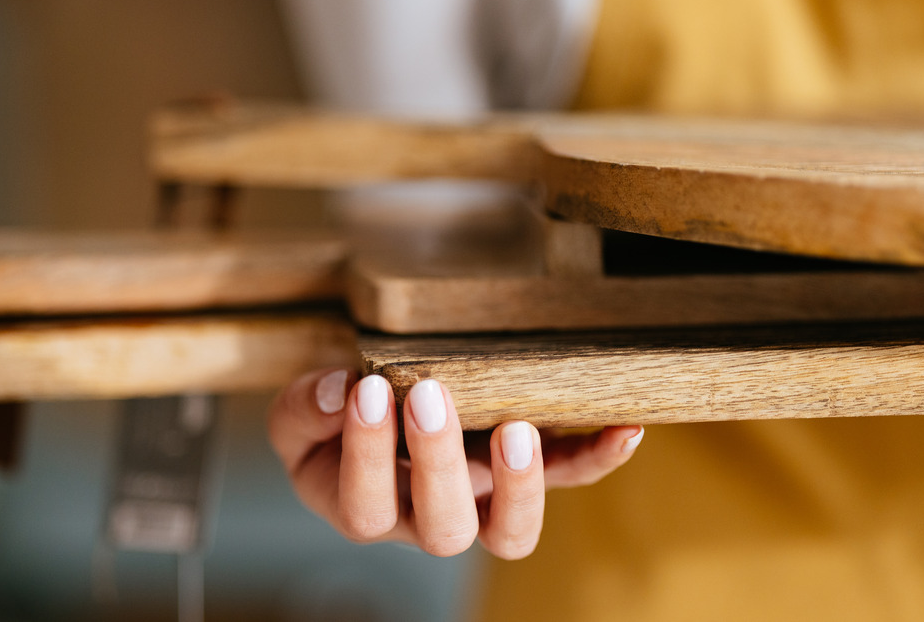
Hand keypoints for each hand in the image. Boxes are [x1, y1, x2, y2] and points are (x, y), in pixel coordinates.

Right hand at [269, 368, 644, 558]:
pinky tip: (624, 429)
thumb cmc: (335, 423)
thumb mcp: (299, 417)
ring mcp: (482, 503)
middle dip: (438, 461)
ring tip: (517, 430)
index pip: (364, 504)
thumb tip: (337, 391)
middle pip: (443, 527)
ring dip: (520, 485)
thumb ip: (304, 409)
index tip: (366, 390)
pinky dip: (598, 459)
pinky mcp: (526, 476)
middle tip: (428, 395)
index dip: (367, 453)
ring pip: (510, 532)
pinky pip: (570, 478)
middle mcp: (427, 520)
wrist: (376, 412)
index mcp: (365, 510)